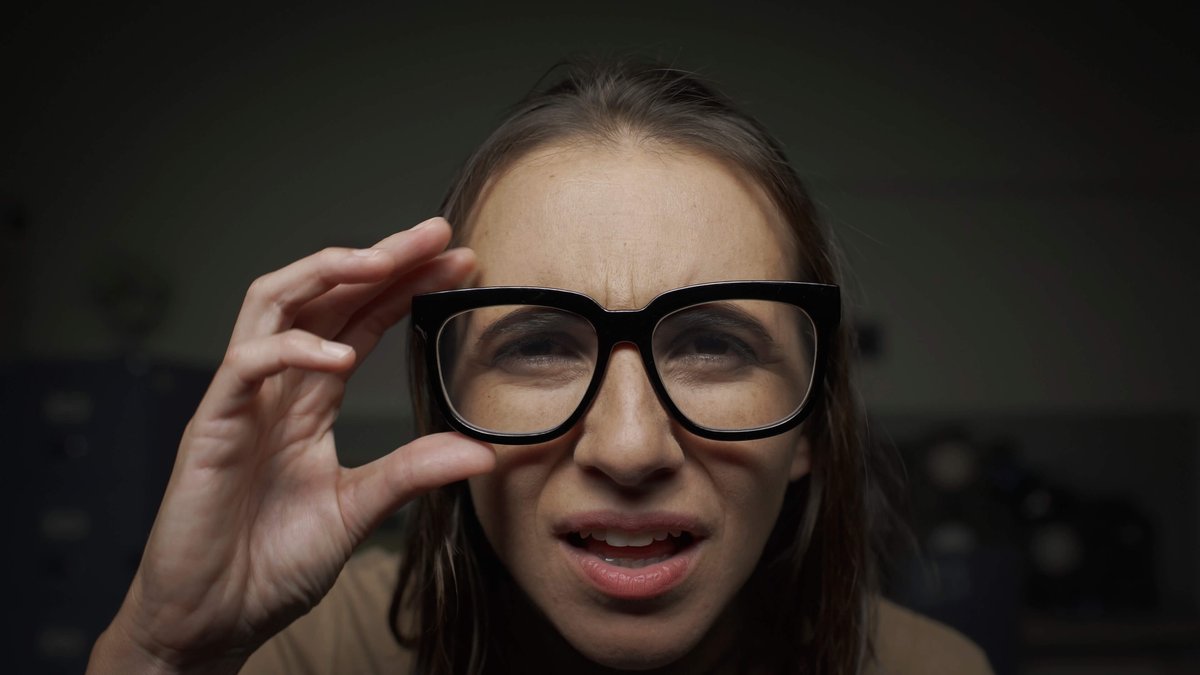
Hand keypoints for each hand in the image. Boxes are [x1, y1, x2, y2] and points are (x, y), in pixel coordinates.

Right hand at [88, 217, 494, 673]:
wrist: (212, 619)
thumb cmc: (270, 562)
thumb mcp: (358, 511)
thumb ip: (412, 474)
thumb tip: (481, 452)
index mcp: (308, 401)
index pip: (360, 320)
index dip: (405, 287)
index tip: (460, 264)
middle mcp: (275, 388)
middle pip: (323, 295)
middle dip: (379, 258)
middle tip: (436, 234)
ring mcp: (240, 402)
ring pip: (271, 304)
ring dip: (328, 274)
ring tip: (383, 261)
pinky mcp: (209, 428)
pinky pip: (245, 367)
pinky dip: (291, 351)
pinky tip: (339, 355)